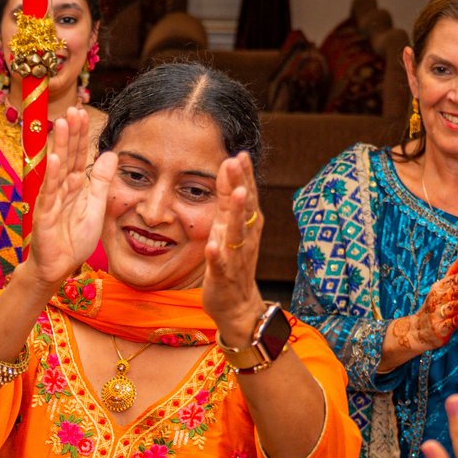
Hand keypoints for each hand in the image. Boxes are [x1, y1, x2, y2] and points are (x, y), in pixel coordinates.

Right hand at [20, 107, 110, 289]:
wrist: (60, 266)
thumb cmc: (74, 239)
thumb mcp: (96, 206)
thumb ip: (100, 181)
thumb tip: (110, 153)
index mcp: (75, 185)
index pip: (78, 155)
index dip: (81, 135)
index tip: (82, 113)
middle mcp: (62, 188)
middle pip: (67, 155)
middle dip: (70, 132)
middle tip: (73, 109)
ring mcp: (51, 199)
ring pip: (57, 168)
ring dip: (60, 145)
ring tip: (61, 123)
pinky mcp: (44, 214)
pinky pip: (49, 192)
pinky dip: (51, 176)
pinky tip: (54, 159)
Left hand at [201, 152, 266, 344]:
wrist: (237, 304)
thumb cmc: (232, 262)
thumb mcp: (229, 228)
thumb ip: (228, 202)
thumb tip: (229, 169)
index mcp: (246, 226)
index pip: (245, 196)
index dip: (243, 176)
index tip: (239, 153)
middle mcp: (245, 238)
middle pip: (244, 208)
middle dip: (241, 185)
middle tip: (237, 161)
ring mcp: (235, 257)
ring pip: (237, 233)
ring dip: (236, 214)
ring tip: (234, 194)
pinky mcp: (223, 276)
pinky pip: (220, 264)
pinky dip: (216, 255)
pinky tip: (211, 245)